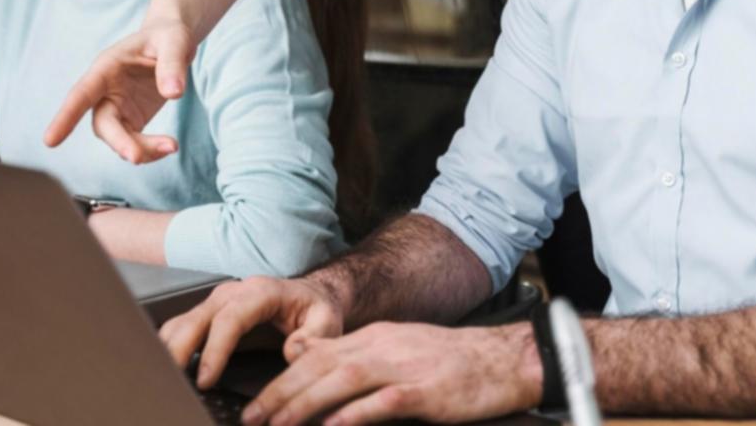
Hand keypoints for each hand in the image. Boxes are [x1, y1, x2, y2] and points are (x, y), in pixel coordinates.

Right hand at [42, 20, 194, 162]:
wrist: (173, 43)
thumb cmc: (168, 36)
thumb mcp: (175, 41)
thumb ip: (172, 64)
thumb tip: (173, 94)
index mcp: (107, 67)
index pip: (82, 93)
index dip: (66, 116)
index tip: (49, 141)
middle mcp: (106, 90)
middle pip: (103, 124)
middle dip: (119, 142)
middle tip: (138, 157)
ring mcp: (118, 107)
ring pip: (118, 138)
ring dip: (141, 150)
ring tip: (172, 146)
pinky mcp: (133, 119)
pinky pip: (134, 143)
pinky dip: (150, 150)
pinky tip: (169, 146)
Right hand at [159, 276, 346, 388]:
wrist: (312, 294)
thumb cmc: (316, 308)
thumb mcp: (327, 321)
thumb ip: (315, 337)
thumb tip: (291, 351)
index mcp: (261, 292)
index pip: (230, 319)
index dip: (214, 350)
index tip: (205, 380)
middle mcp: (233, 292)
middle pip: (196, 319)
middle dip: (178, 351)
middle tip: (169, 383)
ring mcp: (217, 301)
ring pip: (182, 322)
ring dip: (168, 350)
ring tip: (161, 380)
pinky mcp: (209, 313)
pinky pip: (181, 328)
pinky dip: (169, 348)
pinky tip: (165, 370)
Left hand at [241, 322, 540, 425]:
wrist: (505, 360)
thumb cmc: (452, 362)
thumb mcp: (399, 350)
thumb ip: (357, 357)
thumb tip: (312, 363)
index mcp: (375, 338)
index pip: (316, 354)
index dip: (281, 379)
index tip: (255, 405)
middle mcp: (383, 346)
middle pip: (321, 365)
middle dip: (280, 393)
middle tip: (251, 418)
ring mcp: (404, 366)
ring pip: (343, 379)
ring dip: (305, 403)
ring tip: (278, 424)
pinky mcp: (426, 391)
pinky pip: (384, 400)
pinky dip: (356, 413)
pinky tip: (334, 425)